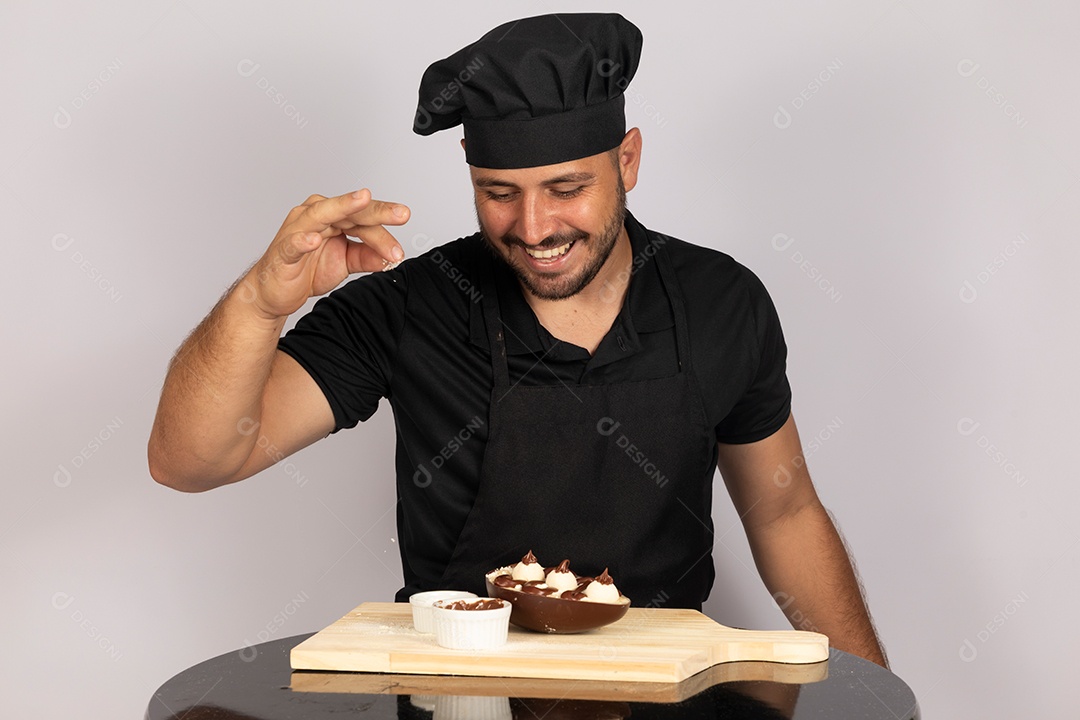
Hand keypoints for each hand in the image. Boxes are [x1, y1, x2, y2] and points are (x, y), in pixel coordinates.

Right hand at [239, 189, 409, 318]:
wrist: (274, 292)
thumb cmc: (306, 269)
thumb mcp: (344, 263)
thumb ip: (366, 257)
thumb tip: (391, 258)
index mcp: (332, 217)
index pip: (364, 219)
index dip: (384, 234)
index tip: (399, 252)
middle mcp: (315, 215)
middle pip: (350, 211)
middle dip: (377, 211)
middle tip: (402, 213)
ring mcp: (297, 229)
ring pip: (322, 214)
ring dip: (343, 207)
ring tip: (362, 199)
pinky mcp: (283, 249)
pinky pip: (294, 242)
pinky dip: (303, 240)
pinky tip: (314, 239)